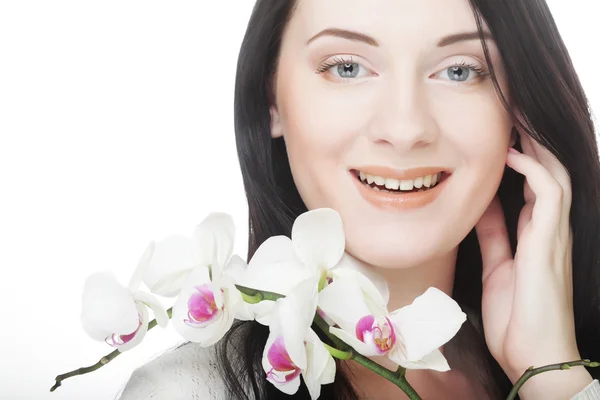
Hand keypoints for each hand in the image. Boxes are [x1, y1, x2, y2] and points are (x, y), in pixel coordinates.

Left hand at [475, 131, 591, 398]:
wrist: (532, 356)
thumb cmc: (517, 316)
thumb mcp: (497, 266)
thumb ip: (493, 236)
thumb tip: (480, 205)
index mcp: (534, 233)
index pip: (531, 183)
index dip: (518, 155)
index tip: (497, 129)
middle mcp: (548, 227)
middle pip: (547, 170)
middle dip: (530, 139)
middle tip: (509, 109)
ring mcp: (553, 233)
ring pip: (554, 174)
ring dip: (535, 145)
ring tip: (515, 116)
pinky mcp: (550, 242)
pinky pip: (550, 194)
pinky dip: (532, 170)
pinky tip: (511, 154)